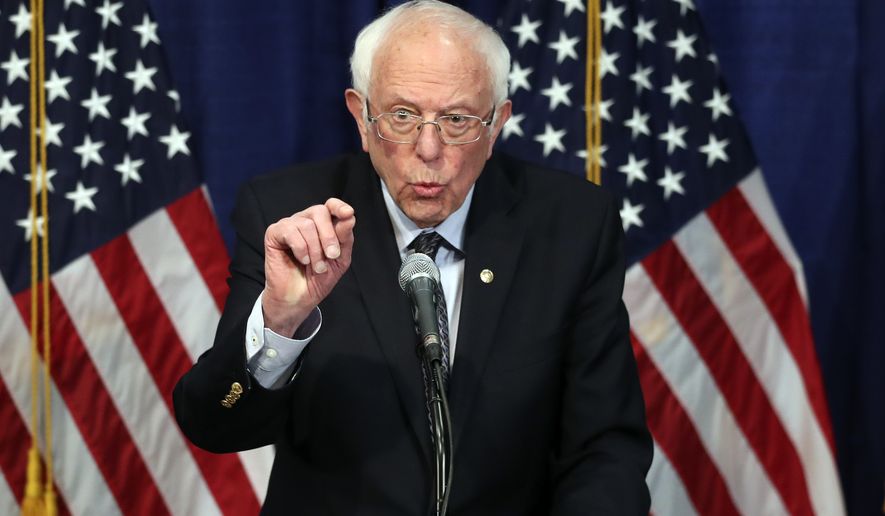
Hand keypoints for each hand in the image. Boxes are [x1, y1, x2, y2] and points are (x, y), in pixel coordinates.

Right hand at [262, 198, 354, 335]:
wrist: (299, 299)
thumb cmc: (318, 278)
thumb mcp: (339, 259)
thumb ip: (345, 238)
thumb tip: (349, 216)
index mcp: (322, 224)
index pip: (330, 205)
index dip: (339, 207)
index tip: (348, 214)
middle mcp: (305, 220)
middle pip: (319, 211)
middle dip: (329, 235)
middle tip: (332, 256)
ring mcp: (289, 225)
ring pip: (306, 224)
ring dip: (315, 249)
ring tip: (316, 266)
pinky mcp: (274, 234)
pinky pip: (290, 231)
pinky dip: (301, 248)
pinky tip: (303, 260)